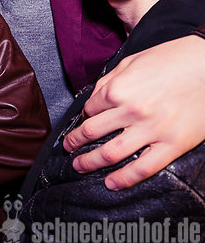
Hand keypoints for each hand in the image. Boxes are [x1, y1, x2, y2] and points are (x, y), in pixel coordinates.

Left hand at [63, 35, 204, 189]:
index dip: (84, 115)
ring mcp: (151, 130)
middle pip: (92, 133)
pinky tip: (111, 183)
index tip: (84, 120)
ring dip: (90, 162)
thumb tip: (94, 98)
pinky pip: (143, 168)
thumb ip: (109, 81)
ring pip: (111, 154)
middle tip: (69, 148)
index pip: (90, 109)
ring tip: (79, 166)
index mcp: (118, 89)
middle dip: (75, 142)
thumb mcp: (132, 62)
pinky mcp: (172, 144)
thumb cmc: (172, 59)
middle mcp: (130, 111)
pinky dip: (124, 179)